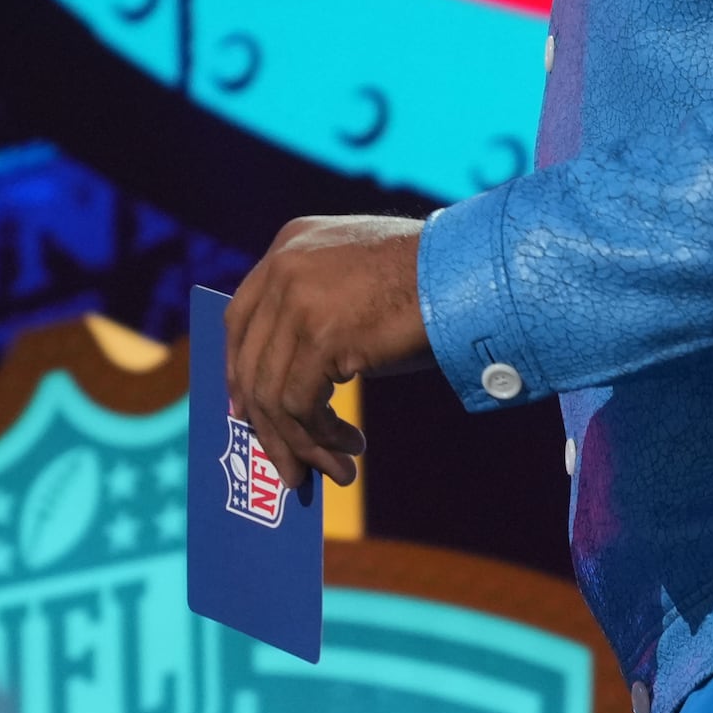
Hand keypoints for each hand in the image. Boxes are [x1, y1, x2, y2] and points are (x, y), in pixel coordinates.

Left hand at [224, 215, 432, 488]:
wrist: (472, 273)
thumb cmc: (431, 285)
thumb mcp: (357, 284)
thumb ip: (316, 311)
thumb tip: (292, 388)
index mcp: (289, 244)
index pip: (239, 319)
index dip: (240, 373)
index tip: (248, 414)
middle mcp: (284, 266)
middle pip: (251, 362)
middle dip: (268, 425)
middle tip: (287, 464)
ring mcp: (298, 299)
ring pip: (273, 393)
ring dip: (300, 442)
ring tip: (333, 469)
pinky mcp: (319, 334)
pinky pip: (300, 404)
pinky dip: (320, 436)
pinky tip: (350, 447)